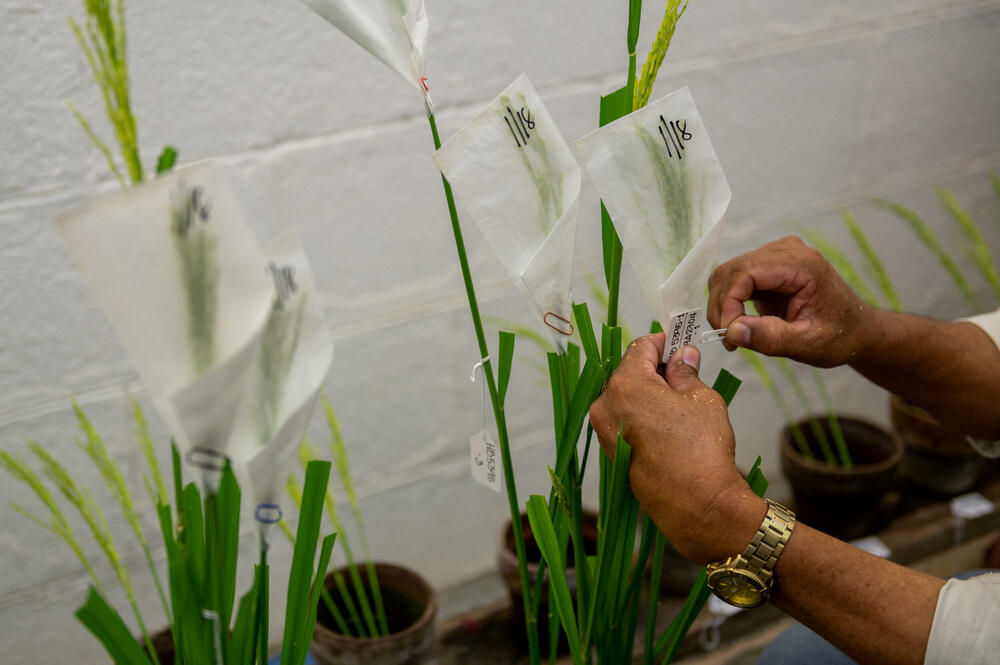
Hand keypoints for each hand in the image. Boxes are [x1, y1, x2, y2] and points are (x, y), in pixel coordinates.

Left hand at [588, 335, 764, 563]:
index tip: (679, 344)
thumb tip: (682, 357)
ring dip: (648, 392)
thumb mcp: (701, 398)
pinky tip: (668, 423)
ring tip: (680, 400)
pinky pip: (624, 421)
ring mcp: (605, 431)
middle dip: (655, 369)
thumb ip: (685, 372)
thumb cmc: (701, 448)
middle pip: (629, 372)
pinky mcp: (611, 452)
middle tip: (684, 372)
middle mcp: (606, 405)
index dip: (662, 342)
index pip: (640, 347)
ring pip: (625, 397)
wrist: (696, 504)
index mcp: (625, 384)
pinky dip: (642, 414)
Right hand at [706, 236, 873, 367]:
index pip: (746, 272)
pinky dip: (730, 303)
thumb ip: (771, 338)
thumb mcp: (809, 344)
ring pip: (728, 274)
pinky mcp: (768, 267)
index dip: (728, 302)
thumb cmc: (841, 336)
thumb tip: (732, 331)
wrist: (858, 330)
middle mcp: (787, 252)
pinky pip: (735, 279)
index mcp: (803, 265)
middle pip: (732, 271)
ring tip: (736, 334)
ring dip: (723, 305)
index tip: (729, 334)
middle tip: (731, 340)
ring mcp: (776, 256)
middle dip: (722, 306)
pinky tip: (742, 324)